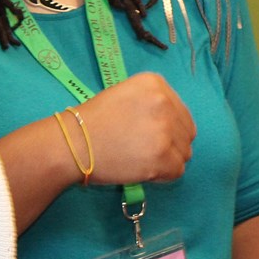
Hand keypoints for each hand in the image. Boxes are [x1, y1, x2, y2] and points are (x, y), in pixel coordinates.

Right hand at [78, 73, 194, 183]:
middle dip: (170, 145)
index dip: (167, 128)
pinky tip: (142, 170)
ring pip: (184, 152)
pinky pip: (178, 170)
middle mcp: (164, 102)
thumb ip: (153, 104)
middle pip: (187, 132)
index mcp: (155, 83)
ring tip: (140, 159)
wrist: (71, 144)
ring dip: (167, 160)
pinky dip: (163, 175)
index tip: (145, 135)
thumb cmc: (92, 121)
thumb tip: (175, 125)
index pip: (181, 112)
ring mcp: (165, 129)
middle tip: (143, 151)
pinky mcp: (162, 156)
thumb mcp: (125, 95)